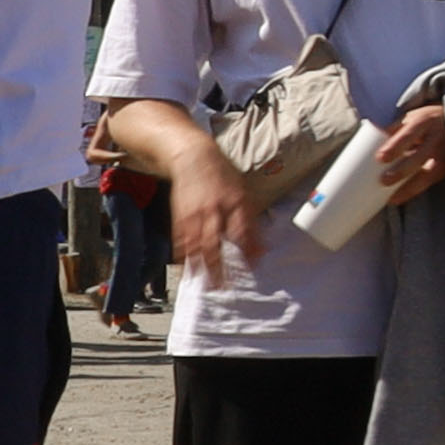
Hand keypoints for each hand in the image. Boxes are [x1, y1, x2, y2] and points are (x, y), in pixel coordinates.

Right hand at [166, 135, 268, 281]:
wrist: (194, 157)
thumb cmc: (225, 177)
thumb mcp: (245, 194)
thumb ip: (254, 222)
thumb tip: (264, 249)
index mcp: (235, 203)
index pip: (242, 231)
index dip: (247, 250)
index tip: (252, 268)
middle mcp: (214, 209)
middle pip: (215, 242)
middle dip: (219, 266)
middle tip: (224, 287)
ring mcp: (195, 213)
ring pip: (196, 244)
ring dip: (201, 267)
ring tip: (206, 285)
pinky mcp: (180, 215)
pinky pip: (181, 239)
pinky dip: (184, 256)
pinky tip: (188, 270)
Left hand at [372, 101, 444, 207]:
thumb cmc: (427, 120)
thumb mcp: (412, 116)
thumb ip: (394, 129)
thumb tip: (367, 143)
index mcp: (424, 121)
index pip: (409, 134)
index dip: (396, 146)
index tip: (381, 157)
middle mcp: (436, 138)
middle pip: (420, 157)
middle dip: (402, 171)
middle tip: (384, 181)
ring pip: (428, 174)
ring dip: (409, 188)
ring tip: (391, 198)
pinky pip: (430, 182)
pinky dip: (414, 191)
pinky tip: (399, 198)